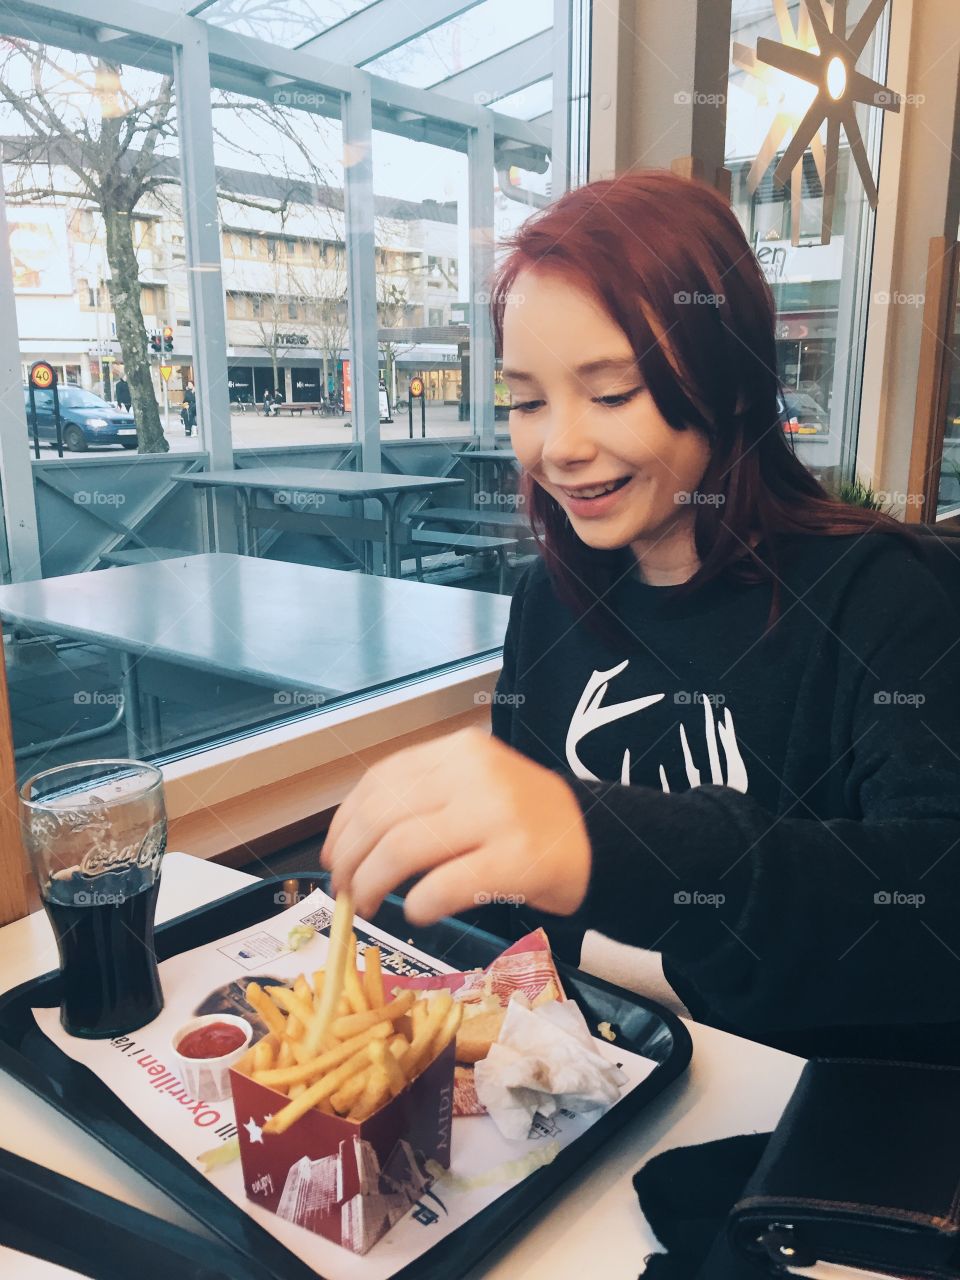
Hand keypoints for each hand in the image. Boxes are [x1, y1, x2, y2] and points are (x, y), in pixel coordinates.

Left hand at [320, 726, 591, 925]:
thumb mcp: (474, 787)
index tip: (333, 853)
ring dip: (372, 884)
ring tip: (368, 904)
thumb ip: (422, 798)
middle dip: (351, 859)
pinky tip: (418, 912)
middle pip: (384, 816)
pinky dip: (418, 904)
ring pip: (403, 849)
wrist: (595, 841)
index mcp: (460, 750)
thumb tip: (350, 843)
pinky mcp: (515, 859)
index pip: (381, 780)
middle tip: (343, 889)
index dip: (345, 821)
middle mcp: (476, 774)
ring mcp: (497, 814)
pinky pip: (443, 885)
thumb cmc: (524, 821)